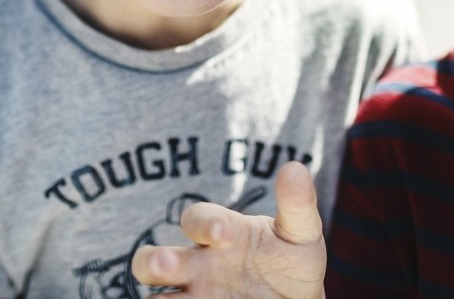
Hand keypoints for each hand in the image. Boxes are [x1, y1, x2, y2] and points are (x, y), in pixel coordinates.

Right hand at [130, 161, 325, 297]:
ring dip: (154, 298)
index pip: (197, 219)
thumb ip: (296, 204)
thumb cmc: (291, 261)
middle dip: (154, 261)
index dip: (206, 223)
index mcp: (220, 232)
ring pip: (154, 297)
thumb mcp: (300, 233)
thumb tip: (295, 168)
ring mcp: (195, 296)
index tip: (224, 234)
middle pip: (153, 259)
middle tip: (165, 264)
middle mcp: (198, 265)